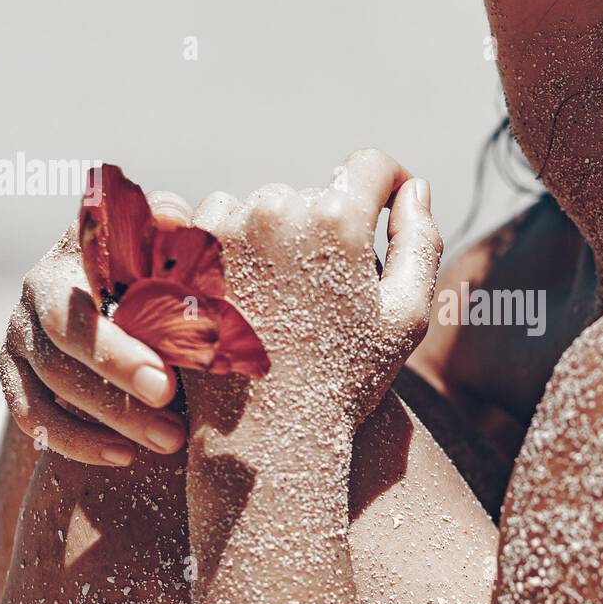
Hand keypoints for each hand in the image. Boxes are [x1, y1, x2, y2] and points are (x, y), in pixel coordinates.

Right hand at [0, 193, 193, 465]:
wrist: (112, 279)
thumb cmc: (151, 257)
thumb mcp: (158, 236)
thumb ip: (166, 225)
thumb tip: (174, 219)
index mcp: (67, 260)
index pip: (78, 315)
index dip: (116, 354)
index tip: (167, 385)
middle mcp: (31, 298)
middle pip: (61, 359)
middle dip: (117, 397)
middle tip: (173, 430)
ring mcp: (17, 339)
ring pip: (47, 393)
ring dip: (107, 425)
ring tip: (168, 444)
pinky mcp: (13, 376)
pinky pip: (33, 419)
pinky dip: (76, 442)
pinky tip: (123, 457)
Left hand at [188, 149, 441, 432]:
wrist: (264, 438)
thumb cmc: (346, 381)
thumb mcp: (407, 315)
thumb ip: (420, 240)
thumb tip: (413, 187)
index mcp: (337, 219)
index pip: (371, 165)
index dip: (388, 183)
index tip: (387, 209)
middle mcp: (275, 209)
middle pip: (312, 192)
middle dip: (324, 228)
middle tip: (325, 291)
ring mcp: (222, 228)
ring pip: (261, 205)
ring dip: (274, 235)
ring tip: (281, 299)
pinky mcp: (182, 252)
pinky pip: (212, 222)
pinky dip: (229, 248)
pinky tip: (243, 298)